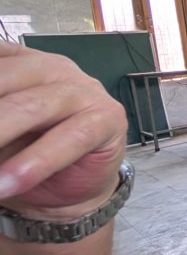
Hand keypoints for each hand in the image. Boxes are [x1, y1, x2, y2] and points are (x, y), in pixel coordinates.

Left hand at [0, 42, 126, 217]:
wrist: (67, 193)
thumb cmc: (22, 154)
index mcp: (17, 61)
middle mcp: (50, 66)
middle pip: (3, 81)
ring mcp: (82, 89)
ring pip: (32, 107)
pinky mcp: (107, 118)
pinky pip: (69, 138)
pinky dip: (34, 164)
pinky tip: (7, 184)